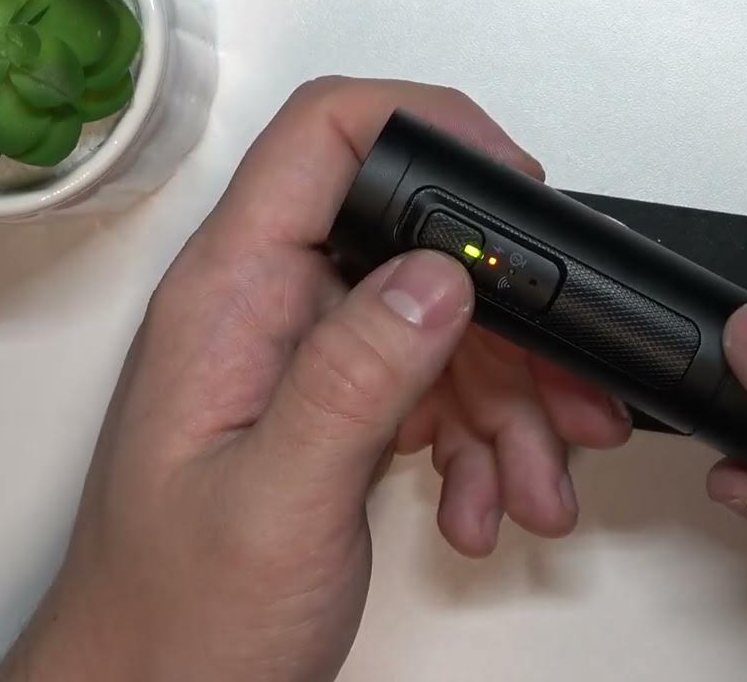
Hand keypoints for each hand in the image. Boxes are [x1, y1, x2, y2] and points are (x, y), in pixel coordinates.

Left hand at [0, 78, 627, 680]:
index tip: (515, 184)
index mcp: (232, 299)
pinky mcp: (340, 412)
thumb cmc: (177, 619)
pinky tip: (479, 506)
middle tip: (569, 395)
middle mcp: (272, 313)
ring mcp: (309, 363)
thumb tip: (440, 274)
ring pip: (447, 332)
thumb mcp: (277, 501)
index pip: (325, 139)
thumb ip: (356, 376)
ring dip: (512, 410)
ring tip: (531, 487)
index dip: (429, 128)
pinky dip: (482, 449)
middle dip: (512, 327)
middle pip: (421, 251)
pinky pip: (439, 395)